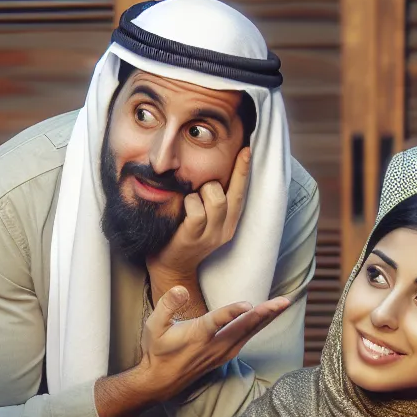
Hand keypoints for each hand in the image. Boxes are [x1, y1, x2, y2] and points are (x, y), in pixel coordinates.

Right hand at [136, 285, 289, 402]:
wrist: (160, 381)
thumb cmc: (156, 351)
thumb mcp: (153, 326)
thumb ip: (167, 305)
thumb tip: (181, 289)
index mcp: (197, 335)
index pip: (217, 321)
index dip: (232, 312)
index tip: (248, 304)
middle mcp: (214, 345)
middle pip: (244, 327)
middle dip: (265, 313)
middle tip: (284, 301)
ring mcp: (222, 353)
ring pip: (249, 333)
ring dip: (268, 318)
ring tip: (283, 304)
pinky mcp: (225, 355)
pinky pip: (247, 338)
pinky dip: (259, 326)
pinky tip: (269, 317)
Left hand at [147, 148, 250, 280]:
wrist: (170, 267)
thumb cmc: (184, 235)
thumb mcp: (204, 218)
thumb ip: (210, 199)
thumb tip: (210, 171)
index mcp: (229, 222)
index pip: (240, 192)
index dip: (243, 170)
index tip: (246, 148)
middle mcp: (224, 229)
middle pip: (228, 192)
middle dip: (213, 183)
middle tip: (197, 192)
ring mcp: (210, 235)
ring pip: (215, 198)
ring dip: (199, 193)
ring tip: (188, 203)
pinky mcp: (193, 237)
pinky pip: (196, 211)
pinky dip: (188, 204)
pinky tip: (181, 210)